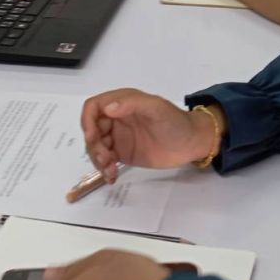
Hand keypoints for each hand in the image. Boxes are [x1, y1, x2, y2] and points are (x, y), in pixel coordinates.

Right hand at [81, 88, 217, 180]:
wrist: (191, 143)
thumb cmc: (175, 122)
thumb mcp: (156, 108)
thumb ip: (132, 105)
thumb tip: (108, 108)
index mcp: (122, 102)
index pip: (93, 107)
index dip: (87, 121)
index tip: (92, 138)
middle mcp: (116, 118)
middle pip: (91, 130)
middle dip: (94, 146)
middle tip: (106, 159)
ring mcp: (118, 136)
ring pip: (95, 147)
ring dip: (98, 160)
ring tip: (111, 171)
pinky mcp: (122, 153)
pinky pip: (105, 160)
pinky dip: (104, 169)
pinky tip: (111, 177)